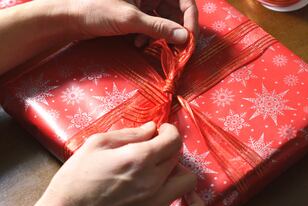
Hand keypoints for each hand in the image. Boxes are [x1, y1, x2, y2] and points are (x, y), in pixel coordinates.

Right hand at [20, 122, 204, 205]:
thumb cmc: (74, 180)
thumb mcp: (96, 145)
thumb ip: (129, 134)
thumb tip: (153, 128)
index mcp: (137, 158)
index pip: (173, 139)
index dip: (170, 131)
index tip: (162, 132)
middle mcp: (152, 180)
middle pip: (177, 156)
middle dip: (168, 148)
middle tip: (155, 151)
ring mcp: (156, 204)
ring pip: (188, 180)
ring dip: (180, 171)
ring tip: (166, 172)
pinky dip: (195, 205)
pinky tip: (187, 197)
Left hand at [60, 0, 197, 44]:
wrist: (68, 17)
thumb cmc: (95, 9)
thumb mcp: (130, 19)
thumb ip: (159, 27)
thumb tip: (185, 38)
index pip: (184, 0)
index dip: (190, 19)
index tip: (190, 39)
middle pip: (176, 12)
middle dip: (176, 31)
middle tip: (177, 50)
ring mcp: (142, 3)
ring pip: (164, 21)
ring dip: (160, 36)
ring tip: (150, 47)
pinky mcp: (134, 14)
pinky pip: (151, 26)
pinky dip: (148, 37)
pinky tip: (138, 44)